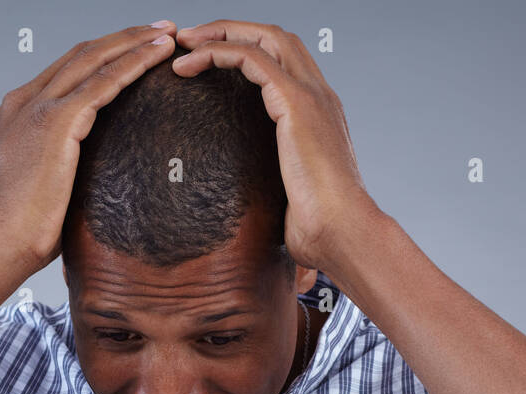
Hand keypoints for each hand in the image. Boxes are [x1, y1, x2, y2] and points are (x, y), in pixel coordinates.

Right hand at [0, 22, 177, 280]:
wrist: (2, 244)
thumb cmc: (26, 228)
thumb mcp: (46, 182)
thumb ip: (66, 161)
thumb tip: (101, 172)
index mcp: (20, 111)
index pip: (69, 68)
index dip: (107, 52)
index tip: (139, 45)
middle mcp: (25, 101)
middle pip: (83, 54)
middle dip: (125, 37)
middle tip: (162, 29)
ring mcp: (38, 108)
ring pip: (94, 60)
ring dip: (134, 43)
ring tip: (168, 35)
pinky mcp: (56, 123)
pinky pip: (103, 84)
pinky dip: (132, 65)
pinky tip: (157, 57)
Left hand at [172, 20, 378, 273]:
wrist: (342, 232)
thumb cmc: (319, 226)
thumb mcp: (292, 193)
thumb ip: (276, 179)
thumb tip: (251, 201)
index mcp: (319, 111)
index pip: (284, 58)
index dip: (245, 47)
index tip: (206, 57)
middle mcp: (319, 94)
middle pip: (274, 35)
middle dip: (229, 29)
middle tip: (189, 39)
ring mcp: (311, 95)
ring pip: (263, 37)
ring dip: (219, 33)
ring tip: (183, 44)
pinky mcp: (296, 104)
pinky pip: (251, 59)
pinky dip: (217, 53)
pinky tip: (189, 66)